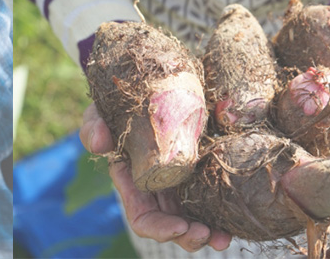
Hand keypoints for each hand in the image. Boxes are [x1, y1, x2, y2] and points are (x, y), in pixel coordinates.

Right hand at [79, 104, 232, 251]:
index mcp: (134, 185)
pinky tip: (235, 225)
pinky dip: (223, 216)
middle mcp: (159, 192)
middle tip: (206, 233)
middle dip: (188, 236)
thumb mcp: (101, 114)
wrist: (152, 90)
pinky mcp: (202, 175)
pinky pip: (212, 201)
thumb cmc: (121, 107)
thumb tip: (99, 143)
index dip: (159, 228)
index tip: (179, 226)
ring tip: (223, 239)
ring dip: (208, 234)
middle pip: (172, 226)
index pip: (144, 218)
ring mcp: (182, 186)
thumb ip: (94, 126)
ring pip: (194, 220)